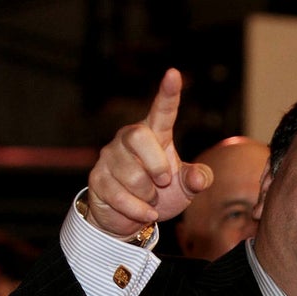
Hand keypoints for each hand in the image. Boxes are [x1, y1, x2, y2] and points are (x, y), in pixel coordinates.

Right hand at [86, 68, 213, 235]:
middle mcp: (129, 140)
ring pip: (131, 174)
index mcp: (155, 135)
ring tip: (150, 199)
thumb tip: (199, 179)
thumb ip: (197, 179)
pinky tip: (145, 213)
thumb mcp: (185, 188)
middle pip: (139, 136)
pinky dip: (138, 210)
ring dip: (148, 195)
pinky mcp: (97, 179)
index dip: (168, 94)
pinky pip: (119, 195)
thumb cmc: (161, 194)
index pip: (162, 111)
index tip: (173, 74)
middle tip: (163, 181)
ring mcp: (109, 157)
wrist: (131, 219)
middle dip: (155, 163)